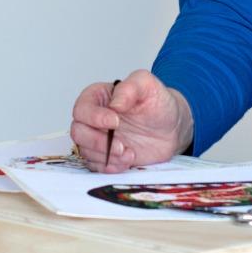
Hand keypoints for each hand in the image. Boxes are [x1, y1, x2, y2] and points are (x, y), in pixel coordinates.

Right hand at [70, 69, 193, 172]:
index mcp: (99, 97)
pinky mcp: (106, 155)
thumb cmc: (158, 103)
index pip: (82, 108)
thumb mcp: (148, 85)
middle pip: (78, 132)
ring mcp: (98, 138)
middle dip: (97, 142)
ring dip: (107, 156)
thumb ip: (129, 88)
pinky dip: (110, 167)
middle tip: (121, 145)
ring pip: (85, 151)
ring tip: (129, 153)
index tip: (115, 122)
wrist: (172, 128)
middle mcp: (94, 118)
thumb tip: (113, 104)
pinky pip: (96, 166)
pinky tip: (128, 160)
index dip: (94, 117)